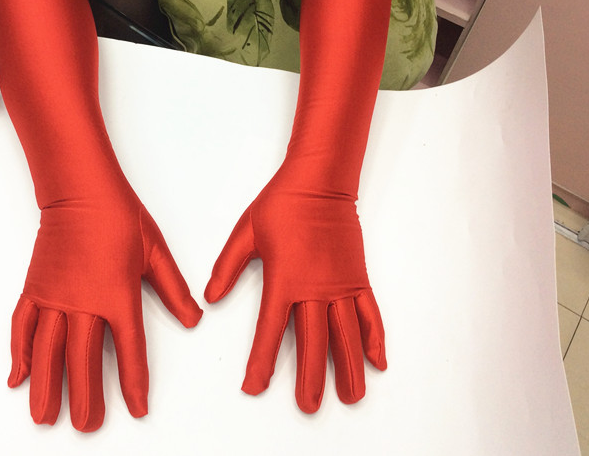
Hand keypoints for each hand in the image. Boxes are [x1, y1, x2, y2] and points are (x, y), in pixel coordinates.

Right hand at [8, 190, 201, 431]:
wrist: (81, 191)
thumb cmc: (120, 217)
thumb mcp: (156, 252)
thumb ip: (173, 289)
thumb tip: (194, 318)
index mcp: (117, 295)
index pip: (129, 349)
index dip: (134, 383)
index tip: (136, 409)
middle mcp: (83, 301)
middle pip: (82, 360)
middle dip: (85, 398)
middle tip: (85, 427)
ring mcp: (55, 296)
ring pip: (48, 351)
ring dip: (46, 387)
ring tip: (44, 417)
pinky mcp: (36, 287)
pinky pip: (23, 326)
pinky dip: (19, 353)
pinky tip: (17, 377)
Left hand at [205, 169, 385, 412]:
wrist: (319, 182)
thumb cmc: (281, 204)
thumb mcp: (245, 234)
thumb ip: (227, 267)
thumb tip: (210, 297)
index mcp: (283, 280)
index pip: (269, 331)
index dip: (261, 363)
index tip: (254, 387)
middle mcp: (314, 288)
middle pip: (312, 343)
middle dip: (309, 378)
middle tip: (309, 406)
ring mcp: (340, 284)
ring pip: (345, 335)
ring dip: (348, 368)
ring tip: (351, 397)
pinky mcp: (357, 277)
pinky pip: (369, 313)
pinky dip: (374, 338)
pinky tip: (378, 362)